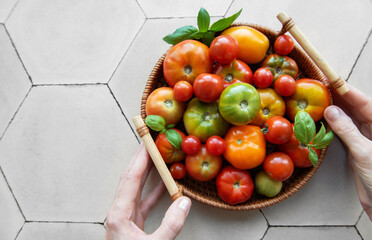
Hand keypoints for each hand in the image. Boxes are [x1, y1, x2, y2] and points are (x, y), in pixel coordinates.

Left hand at [106, 143, 190, 239]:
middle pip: (130, 178)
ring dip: (146, 172)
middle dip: (140, 158)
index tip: (148, 144)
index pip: (131, 179)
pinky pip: (144, 201)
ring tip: (156, 157)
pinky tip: (164, 185)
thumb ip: (170, 225)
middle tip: (150, 142)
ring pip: (136, 188)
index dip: (141, 159)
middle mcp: (120, 212)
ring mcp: (125, 216)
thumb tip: (184, 203)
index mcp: (119, 214)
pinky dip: (154, 191)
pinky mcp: (132, 223)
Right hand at [324, 84, 371, 219]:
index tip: (334, 81)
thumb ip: (347, 131)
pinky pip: (345, 132)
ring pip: (350, 120)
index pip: (366, 104)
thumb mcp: (363, 152)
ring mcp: (366, 140)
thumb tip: (331, 111)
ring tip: (321, 99)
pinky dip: (334, 126)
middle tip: (323, 87)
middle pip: (357, 109)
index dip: (349, 91)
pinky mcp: (357, 150)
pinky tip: (324, 120)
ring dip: (336, 111)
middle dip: (341, 97)